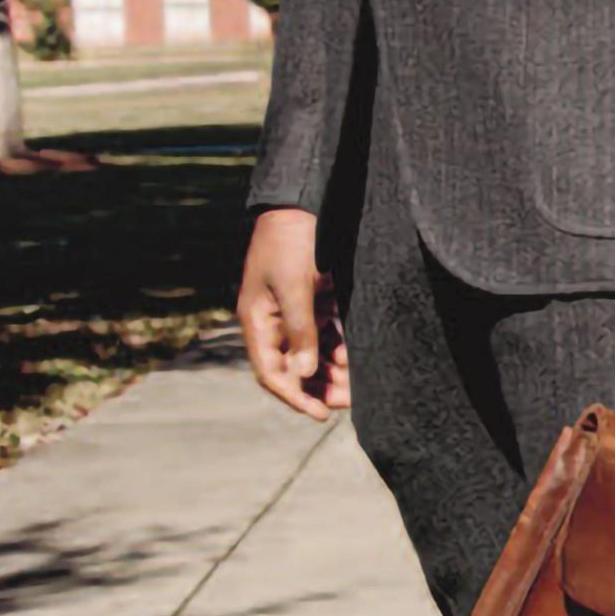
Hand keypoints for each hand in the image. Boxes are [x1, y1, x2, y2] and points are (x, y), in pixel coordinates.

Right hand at [238, 207, 347, 420]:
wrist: (303, 202)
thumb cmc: (292, 242)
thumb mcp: (296, 286)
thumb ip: (300, 328)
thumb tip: (302, 371)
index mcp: (257, 320)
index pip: (271, 372)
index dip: (294, 395)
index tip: (319, 413)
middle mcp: (272, 320)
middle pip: (293, 367)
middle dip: (318, 387)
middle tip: (347, 404)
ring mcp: (293, 311)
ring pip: (311, 352)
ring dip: (331, 371)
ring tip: (357, 387)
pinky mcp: (314, 299)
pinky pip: (325, 333)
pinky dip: (339, 348)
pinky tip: (355, 360)